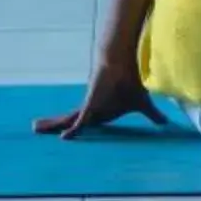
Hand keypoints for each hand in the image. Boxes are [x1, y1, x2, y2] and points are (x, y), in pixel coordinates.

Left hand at [32, 58, 168, 137]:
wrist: (123, 63)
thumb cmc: (130, 82)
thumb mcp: (142, 104)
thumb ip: (152, 115)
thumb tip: (166, 122)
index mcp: (98, 109)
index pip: (81, 121)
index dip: (72, 127)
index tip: (63, 134)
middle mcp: (89, 108)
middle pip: (67, 119)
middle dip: (52, 124)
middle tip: (36, 128)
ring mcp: (88, 105)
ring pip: (67, 119)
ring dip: (52, 124)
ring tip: (34, 127)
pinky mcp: (91, 104)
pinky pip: (81, 121)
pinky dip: (73, 130)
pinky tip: (64, 138)